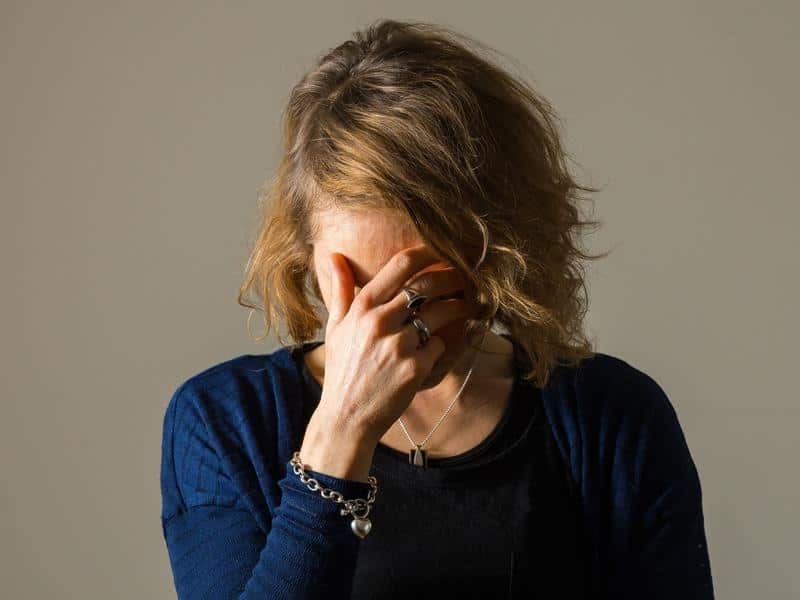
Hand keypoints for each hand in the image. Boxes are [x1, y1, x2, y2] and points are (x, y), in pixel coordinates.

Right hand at [313, 243, 475, 444]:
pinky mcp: (415, 368)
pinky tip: (438, 349)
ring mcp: (399, 345)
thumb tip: (334, 256)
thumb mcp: (335, 328)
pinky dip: (441, 346)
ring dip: (458, 307)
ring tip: (466, 307)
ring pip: (440, 313)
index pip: (400, 266)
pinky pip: (440, 345)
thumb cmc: (342, 371)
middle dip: (452, 277)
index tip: (441, 251)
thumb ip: (340, 290)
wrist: (347, 417)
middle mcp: (380, 322)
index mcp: (362, 308)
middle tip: (465, 277)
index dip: (427, 253)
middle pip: (427, 285)